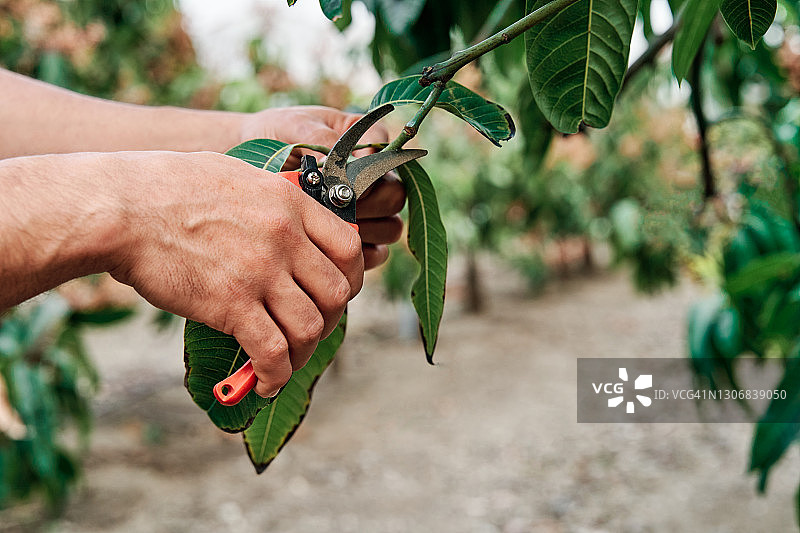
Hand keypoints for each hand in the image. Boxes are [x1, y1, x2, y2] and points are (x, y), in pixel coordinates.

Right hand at [109, 151, 362, 396]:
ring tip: (285, 362)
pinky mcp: (231, 304)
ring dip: (304, 354)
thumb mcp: (240, 178)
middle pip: (339, 294)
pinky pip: (273, 352)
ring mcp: (261, 271)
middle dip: (331, 321)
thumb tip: (293, 231)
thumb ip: (275, 204)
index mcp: (292, 204)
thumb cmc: (172, 189)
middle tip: (309, 331)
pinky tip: (265, 383)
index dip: (350, 279)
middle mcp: (286, 238)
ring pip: (312, 327)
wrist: (124, 208)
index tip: (335, 294)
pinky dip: (276, 376)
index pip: (350, 249)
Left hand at [238, 106, 405, 268]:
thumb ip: (323, 140)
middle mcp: (374, 178)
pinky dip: (358, 255)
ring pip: (391, 227)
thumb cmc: (274, 137)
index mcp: (366, 143)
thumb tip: (348, 163)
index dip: (371, 167)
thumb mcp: (295, 127)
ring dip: (363, 229)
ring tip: (325, 224)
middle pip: (394, 196)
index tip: (341, 173)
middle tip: (329, 202)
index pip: (389, 155)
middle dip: (365, 202)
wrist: (247, 159)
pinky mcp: (356, 240)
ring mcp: (369, 211)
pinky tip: (329, 247)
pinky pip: (376, 254)